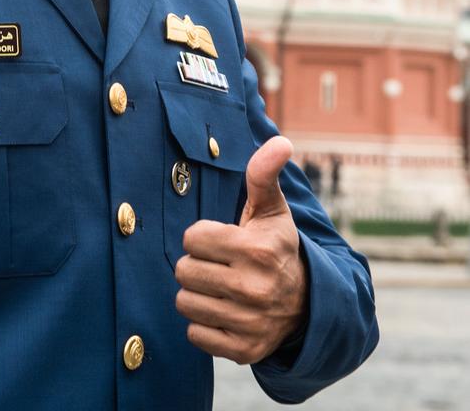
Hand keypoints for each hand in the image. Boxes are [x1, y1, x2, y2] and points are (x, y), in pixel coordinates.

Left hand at [174, 135, 307, 364]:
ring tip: (218, 286)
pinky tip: (222, 311)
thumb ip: (264, 174)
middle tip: (217, 264)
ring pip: (185, 302)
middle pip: (184, 270)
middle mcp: (254, 288)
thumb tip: (280, 141)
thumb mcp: (272, 209)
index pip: (192, 238)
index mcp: (257, 249)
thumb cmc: (278, 247)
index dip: (202, 237)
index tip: (220, 240)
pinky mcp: (244, 350)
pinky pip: (195, 335)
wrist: (306, 304)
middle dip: (195, 264)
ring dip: (196, 293)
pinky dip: (203, 324)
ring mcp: (250, 323)